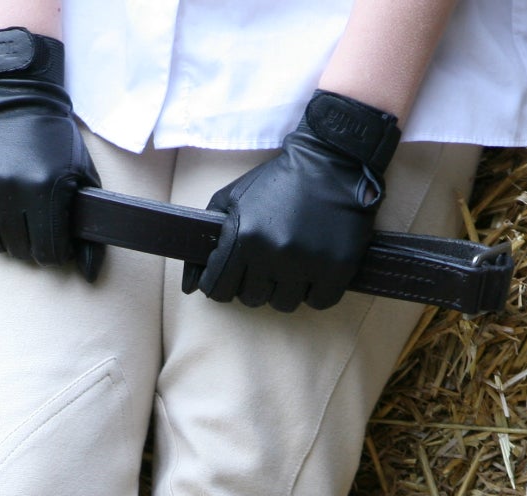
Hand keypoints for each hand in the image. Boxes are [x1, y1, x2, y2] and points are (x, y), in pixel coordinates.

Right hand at [0, 27, 103, 281]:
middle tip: (33, 224)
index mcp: (45, 190)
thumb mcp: (80, 176)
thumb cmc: (54, 138)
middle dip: (30, 244)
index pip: (48, 254)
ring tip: (13, 216)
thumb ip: (86, 229)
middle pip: (20, 251)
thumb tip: (89, 275)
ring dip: (4, 237)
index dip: (54, 251)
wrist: (14, 91)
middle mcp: (11, 190)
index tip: (54, 238)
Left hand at [183, 91, 400, 312]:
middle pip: (252, 299)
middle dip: (255, 284)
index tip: (232, 276)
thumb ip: (208, 241)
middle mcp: (273, 253)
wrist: (330, 160)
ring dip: (284, 289)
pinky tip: (314, 268)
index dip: (222, 285)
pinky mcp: (337, 267)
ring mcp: (307, 262)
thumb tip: (189, 287)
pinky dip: (315, 291)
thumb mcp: (232, 199)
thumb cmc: (276, 182)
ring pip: (284, 304)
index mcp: (244, 236)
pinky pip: (318, 302)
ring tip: (291, 263)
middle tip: (266, 263)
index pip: (218, 290)